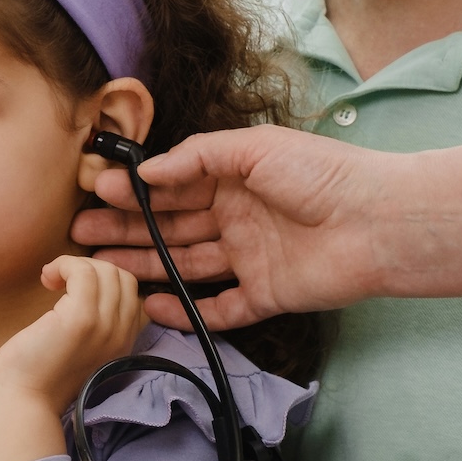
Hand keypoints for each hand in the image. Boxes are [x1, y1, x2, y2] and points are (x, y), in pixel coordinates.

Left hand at [0, 255, 146, 415]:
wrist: (24, 402)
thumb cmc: (38, 376)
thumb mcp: (76, 350)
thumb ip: (91, 327)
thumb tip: (78, 289)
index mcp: (122, 342)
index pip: (130, 292)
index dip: (102, 280)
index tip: (72, 288)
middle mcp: (120, 334)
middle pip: (122, 277)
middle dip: (90, 267)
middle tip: (60, 281)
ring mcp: (103, 327)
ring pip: (106, 271)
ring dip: (74, 265)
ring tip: (51, 280)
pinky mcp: (80, 320)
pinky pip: (83, 273)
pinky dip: (64, 265)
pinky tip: (47, 278)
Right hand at [73, 126, 400, 330]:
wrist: (380, 222)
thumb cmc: (323, 175)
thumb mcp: (254, 149)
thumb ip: (198, 158)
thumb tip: (148, 173)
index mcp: (235, 179)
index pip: (174, 185)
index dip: (136, 190)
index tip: (97, 191)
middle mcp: (238, 217)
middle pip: (171, 226)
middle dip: (126, 229)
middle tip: (81, 234)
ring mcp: (250, 258)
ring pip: (185, 265)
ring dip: (144, 266)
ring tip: (101, 268)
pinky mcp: (265, 295)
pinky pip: (218, 308)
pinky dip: (186, 311)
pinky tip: (150, 306)